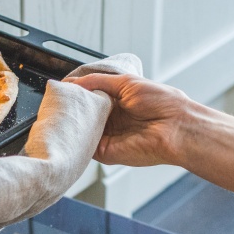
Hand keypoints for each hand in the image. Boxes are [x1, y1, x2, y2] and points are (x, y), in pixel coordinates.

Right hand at [65, 73, 194, 166]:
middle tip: (56, 100)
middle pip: (82, 114)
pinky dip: (76, 137)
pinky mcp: (105, 152)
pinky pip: (84, 146)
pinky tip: (71, 127)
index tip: (61, 89)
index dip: (75, 93)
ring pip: (81, 130)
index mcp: (117, 102)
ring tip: (60, 112)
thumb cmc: (162, 103)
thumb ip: (98, 81)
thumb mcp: (126, 83)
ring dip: (71, 122)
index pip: (88, 98)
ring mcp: (107, 136)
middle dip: (70, 107)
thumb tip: (74, 82)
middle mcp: (111, 120)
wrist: (176, 127)